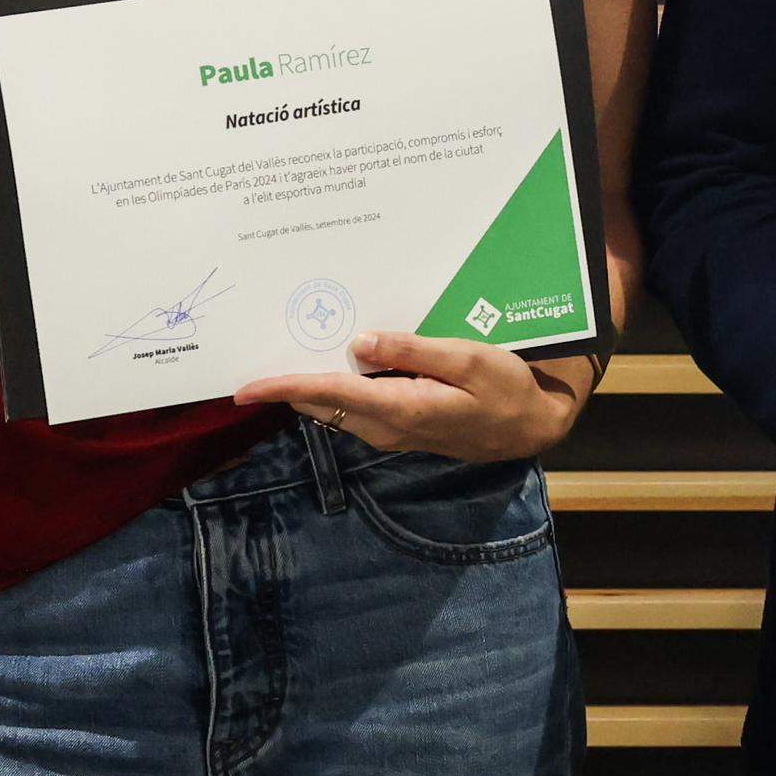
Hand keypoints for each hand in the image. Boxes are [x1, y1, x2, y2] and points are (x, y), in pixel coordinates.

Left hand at [241, 333, 589, 462]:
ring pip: (334, 407)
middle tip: (260, 344)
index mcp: (401, 409)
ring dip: (309, 382)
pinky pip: (352, 407)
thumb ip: (414, 352)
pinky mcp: (398, 426)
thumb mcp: (470, 361)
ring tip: (287, 344)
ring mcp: (391, 431)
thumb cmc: (506, 390)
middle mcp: (386, 427)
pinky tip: (335, 361)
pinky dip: (334, 386)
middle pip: (321, 403)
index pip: (329, 395)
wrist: (530, 427)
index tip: (245, 387)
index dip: (284, 387)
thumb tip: (360, 344)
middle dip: (287, 381)